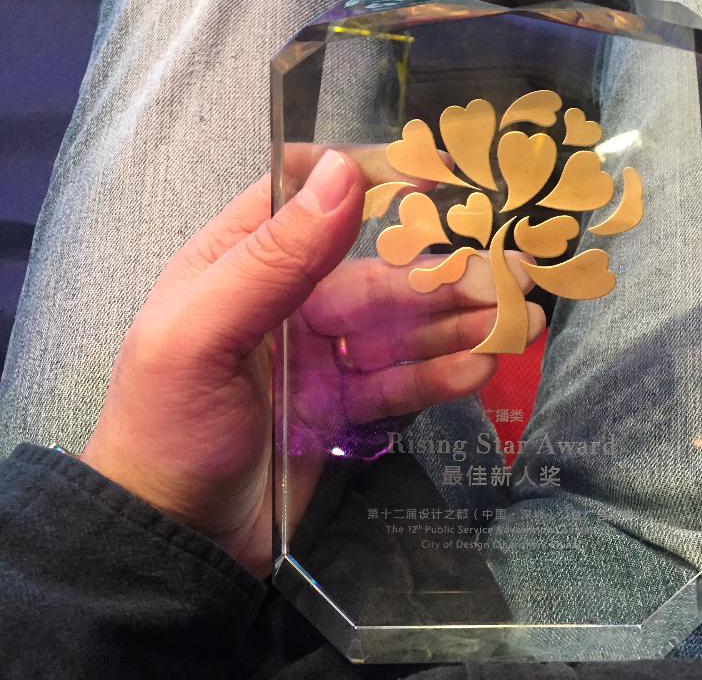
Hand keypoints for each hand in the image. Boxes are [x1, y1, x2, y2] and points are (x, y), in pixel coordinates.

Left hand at [80, 145, 544, 578]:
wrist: (176, 541)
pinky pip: (400, 380)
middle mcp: (287, 300)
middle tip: (515, 268)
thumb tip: (344, 172)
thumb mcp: (202, 335)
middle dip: (444, 271)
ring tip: (519, 321)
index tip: (440, 177)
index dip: (373, 180)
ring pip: (400, 327)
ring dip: (458, 323)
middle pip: (377, 271)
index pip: (311, 198)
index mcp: (240, 262)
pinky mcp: (344, 406)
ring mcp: (319, 356)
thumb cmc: (171, 426)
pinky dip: (440, 374)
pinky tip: (480, 368)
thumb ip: (273, 257)